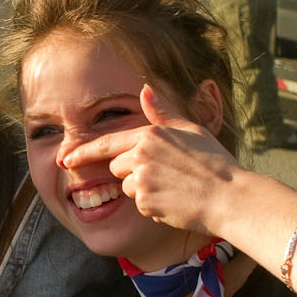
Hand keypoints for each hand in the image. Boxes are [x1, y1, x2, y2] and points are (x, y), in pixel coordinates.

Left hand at [63, 84, 242, 235]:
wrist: (230, 196)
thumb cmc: (215, 162)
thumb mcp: (190, 129)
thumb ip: (162, 113)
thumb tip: (145, 88)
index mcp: (150, 134)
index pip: (107, 142)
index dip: (83, 151)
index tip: (66, 158)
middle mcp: (141, 155)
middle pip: (117, 166)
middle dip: (133, 172)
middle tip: (166, 175)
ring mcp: (142, 180)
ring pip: (128, 187)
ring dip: (144, 191)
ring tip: (175, 188)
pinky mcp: (146, 203)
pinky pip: (140, 206)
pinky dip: (154, 207)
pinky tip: (176, 202)